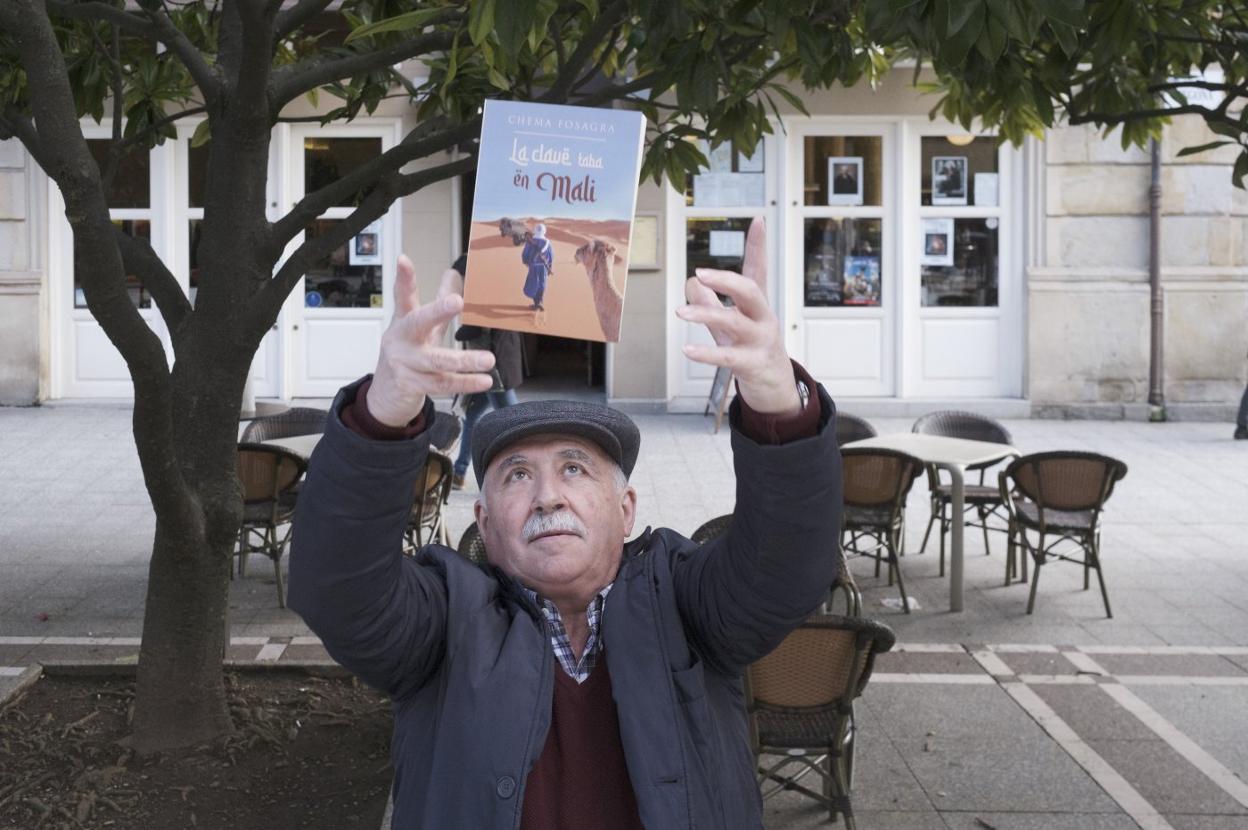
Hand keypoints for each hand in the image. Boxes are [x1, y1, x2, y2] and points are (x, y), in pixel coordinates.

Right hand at [366, 255, 495, 426]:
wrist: (385, 397)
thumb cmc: (406, 356)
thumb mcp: (420, 328)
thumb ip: (438, 304)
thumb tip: (453, 273)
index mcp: (404, 323)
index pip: (403, 297)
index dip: (404, 278)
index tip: (404, 260)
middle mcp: (401, 341)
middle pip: (417, 323)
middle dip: (436, 312)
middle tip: (456, 301)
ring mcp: (404, 364)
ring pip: (436, 361)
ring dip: (464, 360)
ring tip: (488, 359)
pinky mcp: (411, 386)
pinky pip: (442, 384)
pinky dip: (465, 383)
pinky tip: (484, 380)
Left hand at [674, 218, 800, 416]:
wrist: (774, 384)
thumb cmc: (751, 348)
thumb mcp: (730, 322)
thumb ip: (711, 301)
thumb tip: (691, 281)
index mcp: (757, 304)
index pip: (759, 269)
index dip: (758, 245)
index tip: (758, 220)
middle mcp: (762, 318)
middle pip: (750, 291)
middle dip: (726, 281)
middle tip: (701, 274)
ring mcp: (760, 341)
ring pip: (735, 322)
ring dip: (706, 315)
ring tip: (681, 312)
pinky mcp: (752, 364)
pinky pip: (727, 356)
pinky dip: (706, 354)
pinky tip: (687, 350)